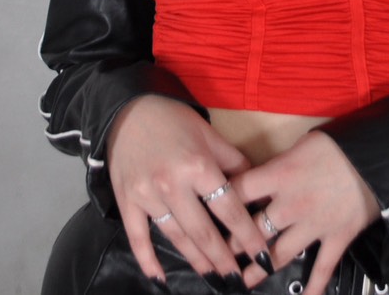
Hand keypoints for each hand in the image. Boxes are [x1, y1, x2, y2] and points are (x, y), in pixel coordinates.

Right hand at [106, 95, 270, 285]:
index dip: (247, 235)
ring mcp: (147, 195)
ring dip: (196, 260)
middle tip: (237, 277)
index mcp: (198, 166)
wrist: (128, 110)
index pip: (228, 209)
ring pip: (176, 236)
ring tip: (213, 276)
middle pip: (203, 231)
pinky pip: (138, 236)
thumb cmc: (174, 121)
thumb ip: (233, 163)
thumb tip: (257, 188)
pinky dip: (148, 259)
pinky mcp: (127, 201)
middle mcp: (172, 184)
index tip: (261, 254)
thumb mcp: (210, 136)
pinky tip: (160, 278)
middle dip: (223, 258)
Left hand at [231, 131, 381, 294]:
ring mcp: (314, 225)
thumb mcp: (302, 144)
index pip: (237, 192)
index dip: (218, 204)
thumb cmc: (339, 144)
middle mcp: (291, 205)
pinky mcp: (337, 238)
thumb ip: (279, 164)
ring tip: (242, 281)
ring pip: (279, 254)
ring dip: (258, 270)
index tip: (205, 214)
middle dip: (232, 246)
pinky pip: (322, 268)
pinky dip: (313, 287)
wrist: (380, 156)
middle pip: (251, 230)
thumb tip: (262, 175)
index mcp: (279, 175)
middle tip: (216, 257)